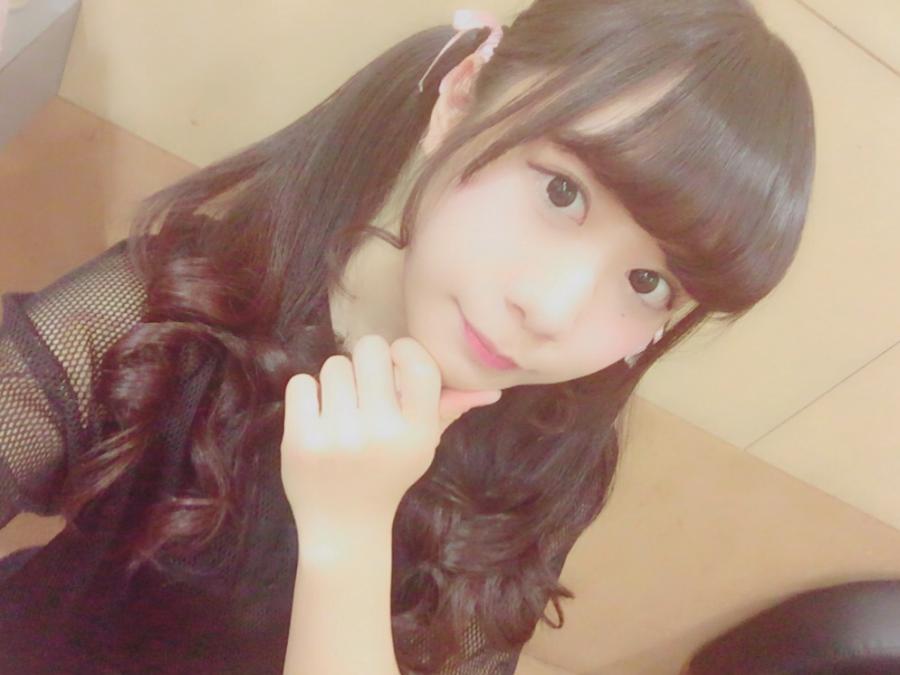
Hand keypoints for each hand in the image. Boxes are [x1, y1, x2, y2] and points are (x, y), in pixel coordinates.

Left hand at [279, 334, 501, 528]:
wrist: (343, 526)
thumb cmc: (387, 474)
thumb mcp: (422, 445)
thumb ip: (449, 410)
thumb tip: (492, 390)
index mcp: (417, 433)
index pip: (418, 363)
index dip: (403, 351)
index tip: (395, 365)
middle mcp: (381, 433)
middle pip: (369, 350)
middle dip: (366, 361)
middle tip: (365, 387)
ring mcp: (339, 437)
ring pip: (334, 365)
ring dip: (337, 381)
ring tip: (342, 409)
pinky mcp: (301, 441)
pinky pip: (301, 382)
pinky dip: (308, 394)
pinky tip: (317, 417)